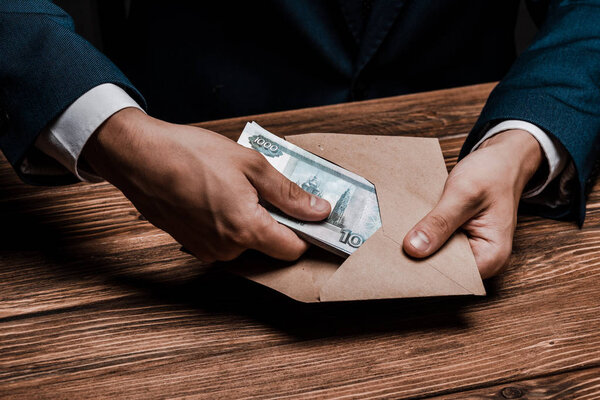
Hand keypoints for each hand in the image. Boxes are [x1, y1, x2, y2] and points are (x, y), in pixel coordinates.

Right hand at [82, 108, 330, 262]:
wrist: (138, 157)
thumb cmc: (190, 154)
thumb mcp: (250, 164)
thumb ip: (288, 194)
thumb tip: (319, 211)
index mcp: (246, 229)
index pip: (293, 250)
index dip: (306, 234)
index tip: (311, 216)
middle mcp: (227, 249)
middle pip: (270, 246)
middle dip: (276, 222)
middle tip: (266, 189)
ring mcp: (207, 250)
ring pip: (246, 243)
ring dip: (250, 221)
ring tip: (236, 188)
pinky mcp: (192, 245)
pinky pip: (224, 241)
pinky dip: (230, 223)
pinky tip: (219, 196)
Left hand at [402, 130, 542, 277]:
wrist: (503, 159)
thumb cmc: (494, 173)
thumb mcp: (464, 194)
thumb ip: (440, 222)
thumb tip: (414, 248)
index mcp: (492, 256)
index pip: (453, 276)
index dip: (427, 268)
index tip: (402, 258)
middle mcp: (481, 259)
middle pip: (442, 268)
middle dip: (420, 256)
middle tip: (395, 243)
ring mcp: (469, 250)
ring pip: (435, 255)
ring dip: (420, 244)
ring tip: (401, 232)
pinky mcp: (457, 239)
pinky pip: (435, 242)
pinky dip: (424, 234)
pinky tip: (411, 225)